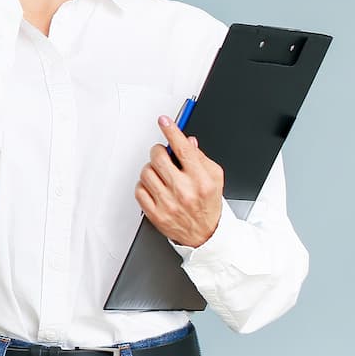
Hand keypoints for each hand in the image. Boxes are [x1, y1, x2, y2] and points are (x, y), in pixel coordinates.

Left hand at [135, 115, 223, 247]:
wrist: (206, 235)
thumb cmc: (209, 204)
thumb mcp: (215, 178)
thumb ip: (201, 158)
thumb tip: (188, 141)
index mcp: (201, 179)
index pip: (183, 149)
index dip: (171, 131)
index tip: (164, 121)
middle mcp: (184, 191)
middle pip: (159, 157)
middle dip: (158, 151)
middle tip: (162, 154)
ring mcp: (168, 203)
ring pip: (146, 172)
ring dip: (151, 169)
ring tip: (160, 174)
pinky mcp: (155, 214)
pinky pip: (139, 190)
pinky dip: (144, 185)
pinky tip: (154, 187)